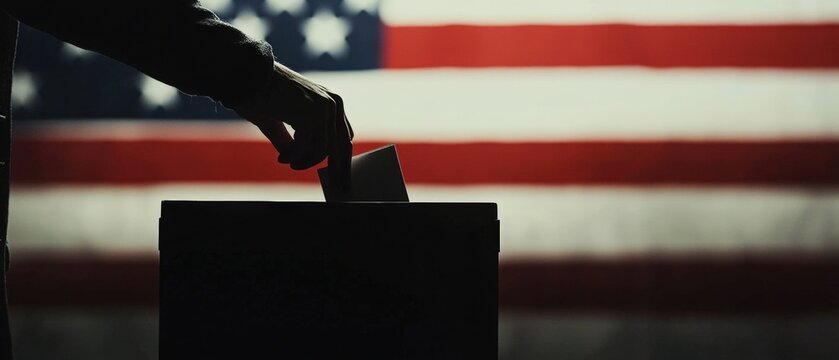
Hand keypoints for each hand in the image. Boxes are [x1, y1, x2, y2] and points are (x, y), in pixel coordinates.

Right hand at [233, 62, 352, 171]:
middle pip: (341, 146)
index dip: (340, 157)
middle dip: (337, 169)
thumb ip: (292, 139)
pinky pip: (307, 149)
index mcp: (331, 101)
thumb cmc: (260, 94)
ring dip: (303, 161)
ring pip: (322, 151)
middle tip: (333, 186)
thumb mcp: (281, 120)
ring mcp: (324, 109)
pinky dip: (294, 157)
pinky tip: (282, 158)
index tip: (336, 175)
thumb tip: (294, 158)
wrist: (247, 75)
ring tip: (287, 161)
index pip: (343, 135)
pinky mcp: (310, 116)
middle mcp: (333, 104)